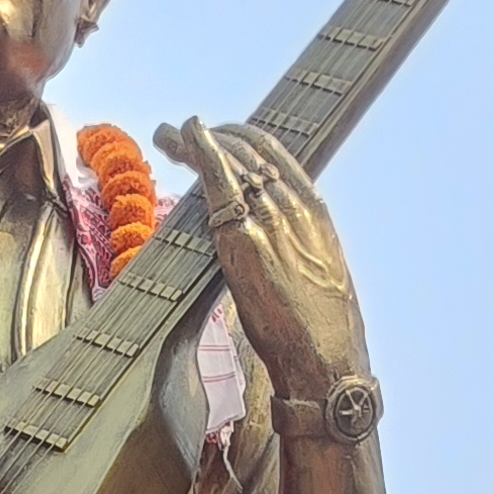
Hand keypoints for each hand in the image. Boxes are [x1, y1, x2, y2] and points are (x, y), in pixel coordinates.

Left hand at [153, 117, 368, 409]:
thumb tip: (282, 262)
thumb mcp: (320, 281)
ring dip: (194, 142)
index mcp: (316, 213)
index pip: (278, 158)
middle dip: (215, 137)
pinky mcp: (244, 235)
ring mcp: (270, 217)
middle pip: (250, 151)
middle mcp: (294, 205)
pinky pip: (219, 178)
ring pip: (231, 158)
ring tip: (166, 135)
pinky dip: (199, 149)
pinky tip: (182, 136)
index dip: (246, 141)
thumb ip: (299, 257)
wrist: (327, 359)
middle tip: (182, 134)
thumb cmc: (324, 336)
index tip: (222, 138)